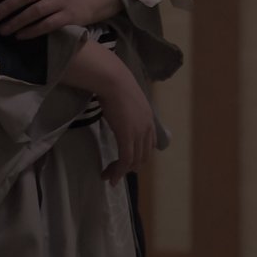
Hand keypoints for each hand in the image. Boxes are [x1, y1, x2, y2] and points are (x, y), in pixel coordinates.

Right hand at [97, 66, 156, 186]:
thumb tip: (118, 111)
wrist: (113, 80)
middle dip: (129, 168)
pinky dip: (118, 171)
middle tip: (115, 171)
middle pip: (143, 157)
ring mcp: (138, 133)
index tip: (125, 162)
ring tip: (108, 176)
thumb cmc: (115, 83)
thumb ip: (127, 109)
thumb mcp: (127, 98)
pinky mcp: (127, 136)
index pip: (148, 146)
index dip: (138, 156)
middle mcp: (147, 128)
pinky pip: (124, 160)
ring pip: (133, 161)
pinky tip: (110, 176)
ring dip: (120, 172)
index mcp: (149, 119)